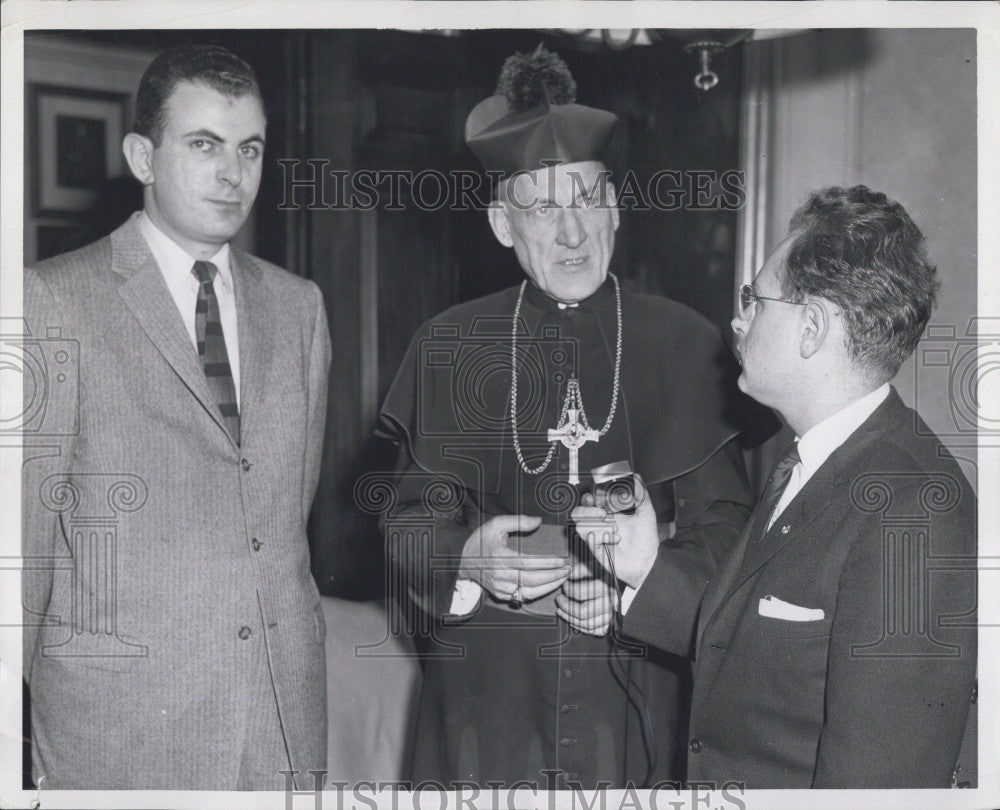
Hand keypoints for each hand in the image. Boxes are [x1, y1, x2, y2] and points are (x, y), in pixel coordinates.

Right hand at [459, 514, 570, 602]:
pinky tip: (549, 585)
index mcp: (498, 556)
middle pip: (531, 580)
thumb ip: (518, 521)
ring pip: (529, 592)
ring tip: (562, 578)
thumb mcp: (496, 524)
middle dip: (553, 576)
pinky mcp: (500, 594)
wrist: (461, 560)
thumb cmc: (481, 540)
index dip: (546, 563)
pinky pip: (522, 597)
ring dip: (549, 587)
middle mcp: (499, 574)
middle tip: (568, 570)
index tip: (561, 561)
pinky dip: (538, 593)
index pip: (527, 563)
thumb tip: (538, 520)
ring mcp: (499, 587)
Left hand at [555, 562, 614, 635]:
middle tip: (559, 599)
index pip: (579, 593)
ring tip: (561, 610)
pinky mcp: (610, 625)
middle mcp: (611, 604)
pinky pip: (594, 631)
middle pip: (582, 612)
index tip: (564, 584)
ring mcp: (611, 616)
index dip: (567, 589)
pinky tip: (572, 620)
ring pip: (587, 624)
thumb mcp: (595, 565)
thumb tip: (568, 574)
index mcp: (607, 588)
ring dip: (570, 618)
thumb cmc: (607, 574)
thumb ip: (580, 569)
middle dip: (566, 606)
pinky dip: (580, 627)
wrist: (622, 584)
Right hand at [571, 474, 658, 589]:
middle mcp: (600, 523)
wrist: (647, 560)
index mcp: (608, 512)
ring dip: (596, 524)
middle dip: (587, 510)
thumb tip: (637, 477)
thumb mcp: (646, 512)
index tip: (597, 497)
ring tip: (613, 528)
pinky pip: (589, 538)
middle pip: (577, 512)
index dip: (588, 497)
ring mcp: (597, 535)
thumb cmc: (646, 539)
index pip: (589, 500)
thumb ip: (641, 494)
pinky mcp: (596, 547)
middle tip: (603, 513)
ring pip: (580, 524)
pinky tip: (614, 539)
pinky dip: (602, 536)